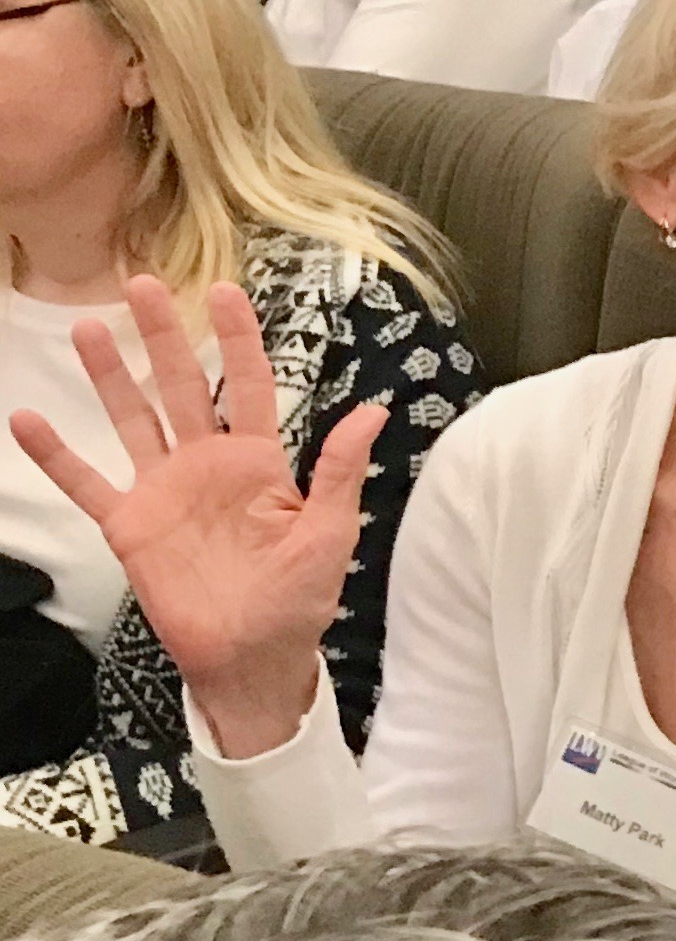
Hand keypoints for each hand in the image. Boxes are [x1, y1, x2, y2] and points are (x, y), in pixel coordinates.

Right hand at [8, 277, 377, 756]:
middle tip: (142, 283)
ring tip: (90, 327)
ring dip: (111, 375)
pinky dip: (56, 453)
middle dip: (165, 336)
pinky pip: (87, 481)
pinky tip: (28, 419)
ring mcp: (164, 490)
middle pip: (184, 385)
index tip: (224, 291)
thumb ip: (341, 468)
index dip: (239, 339)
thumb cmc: (301, 598)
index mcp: (261, 461)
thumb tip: (375, 408)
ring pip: (133, 418)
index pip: (251, 385)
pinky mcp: (130, 525)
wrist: (253, 657)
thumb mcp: (331, 531)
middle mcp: (208, 464)